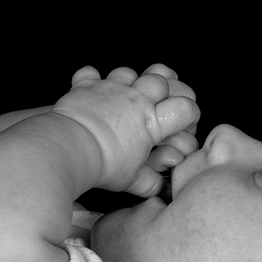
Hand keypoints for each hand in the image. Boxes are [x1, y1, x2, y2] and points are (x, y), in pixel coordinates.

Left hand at [52, 64, 199, 197]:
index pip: (185, 108)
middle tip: (162, 101)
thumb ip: (150, 183)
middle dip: (167, 88)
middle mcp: (135, 99)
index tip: (185, 123)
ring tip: (128, 95)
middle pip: (162, 80)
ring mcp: (110, 89)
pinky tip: (93, 90)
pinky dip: (92, 80)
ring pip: (130, 72)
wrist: (70, 149)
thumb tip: (159, 189)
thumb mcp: (132, 180)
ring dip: (131, 81)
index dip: (190, 114)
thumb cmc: (104, 165)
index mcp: (152, 122)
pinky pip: (90, 73)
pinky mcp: (86, 86)